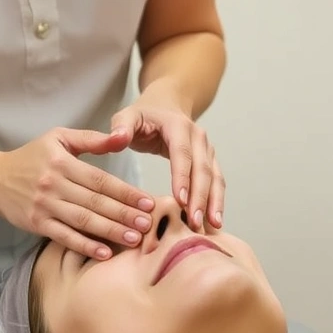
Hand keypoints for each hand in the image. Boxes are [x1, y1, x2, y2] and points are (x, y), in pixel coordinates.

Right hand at [0, 128, 155, 260]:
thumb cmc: (32, 157)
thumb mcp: (59, 138)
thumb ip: (92, 139)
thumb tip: (122, 137)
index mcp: (62, 161)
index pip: (100, 179)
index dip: (126, 192)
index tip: (148, 202)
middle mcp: (53, 184)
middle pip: (95, 202)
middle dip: (124, 214)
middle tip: (149, 224)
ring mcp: (44, 206)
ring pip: (83, 220)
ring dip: (110, 231)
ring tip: (134, 239)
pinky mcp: (36, 224)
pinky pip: (64, 236)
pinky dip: (84, 246)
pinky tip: (104, 252)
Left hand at [110, 84, 224, 230]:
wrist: (168, 105)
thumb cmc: (144, 115)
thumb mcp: (128, 115)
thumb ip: (120, 127)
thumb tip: (116, 139)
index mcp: (178, 126)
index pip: (182, 154)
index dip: (182, 177)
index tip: (180, 201)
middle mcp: (198, 138)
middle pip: (202, 169)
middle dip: (201, 197)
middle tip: (195, 223)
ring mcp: (207, 150)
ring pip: (215, 178)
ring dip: (214, 203)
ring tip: (213, 227)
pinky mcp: (210, 162)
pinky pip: (216, 183)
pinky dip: (216, 202)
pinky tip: (214, 223)